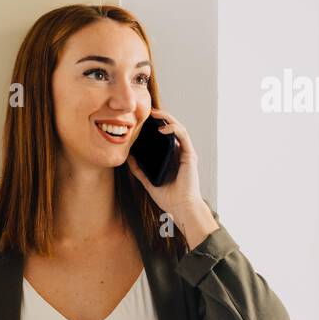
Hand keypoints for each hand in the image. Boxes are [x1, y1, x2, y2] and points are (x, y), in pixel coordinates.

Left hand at [125, 109, 214, 237]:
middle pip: (172, 129)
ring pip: (178, 128)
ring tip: (155, 114)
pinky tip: (162, 127)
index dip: (156, 126)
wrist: (181, 208)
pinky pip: (183, 136)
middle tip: (148, 111)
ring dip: (167, 118)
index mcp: (172, 157)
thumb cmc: (169, 198)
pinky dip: (174, 129)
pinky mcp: (190, 155)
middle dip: (161, 117)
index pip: (165, 136)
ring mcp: (186, 153)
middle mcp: (180, 152)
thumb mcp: (148, 181)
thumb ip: (139, 170)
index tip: (143, 120)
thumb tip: (128, 157)